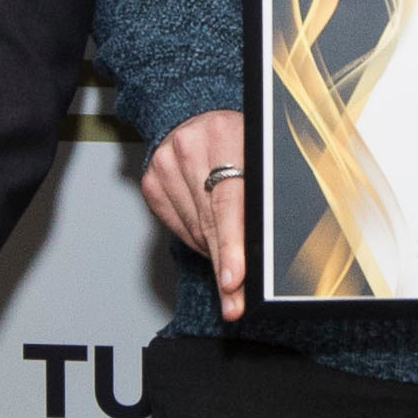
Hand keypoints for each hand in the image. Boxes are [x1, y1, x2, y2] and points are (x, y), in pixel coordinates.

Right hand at [141, 112, 250, 317]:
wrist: (201, 116)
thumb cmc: (242, 141)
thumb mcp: (263, 157)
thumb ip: (263, 194)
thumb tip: (265, 255)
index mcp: (228, 134)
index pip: (229, 201)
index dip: (232, 245)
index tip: (233, 280)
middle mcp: (193, 145)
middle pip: (210, 221)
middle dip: (226, 267)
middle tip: (235, 301)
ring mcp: (167, 162)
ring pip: (193, 229)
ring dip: (213, 251)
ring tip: (232, 260)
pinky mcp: (152, 179)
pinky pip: (175, 226)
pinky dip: (196, 238)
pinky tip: (209, 232)